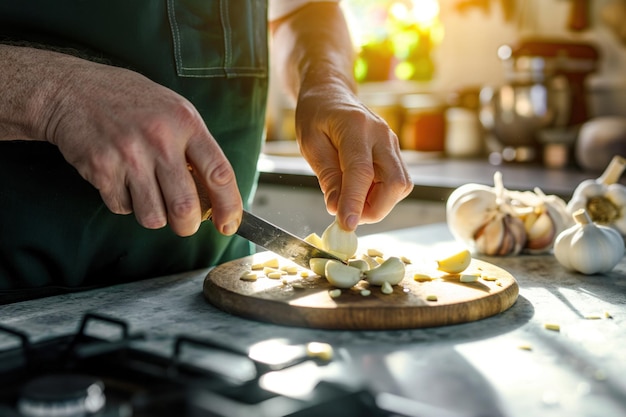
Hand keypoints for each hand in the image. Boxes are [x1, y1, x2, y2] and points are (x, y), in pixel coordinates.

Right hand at [43, 57, 241, 236]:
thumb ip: (195, 146)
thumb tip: (214, 194)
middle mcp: (160, 139)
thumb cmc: (130, 101)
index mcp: (185, 122)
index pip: (219, 173)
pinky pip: (123, 208)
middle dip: (188, 225)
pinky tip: (122, 181)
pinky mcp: (102, 169)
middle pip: (185, 207)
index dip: (229, 206)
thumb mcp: (173, 109)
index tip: (229, 224)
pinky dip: (125, 204)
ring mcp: (129, 155)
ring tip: (149, 194)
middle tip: (185, 223)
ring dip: (155, 216)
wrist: (72, 90)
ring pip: (153, 217)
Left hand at [295, 82, 412, 231]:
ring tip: (351, 202)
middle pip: (395, 182)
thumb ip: (326, 176)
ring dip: (378, 204)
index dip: (355, 202)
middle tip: (348, 216)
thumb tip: (337, 209)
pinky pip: (396, 182)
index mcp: (356, 127)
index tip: (346, 224)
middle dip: (374, 209)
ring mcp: (392, 143)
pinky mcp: (394, 153)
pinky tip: (360, 192)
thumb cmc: (316, 115)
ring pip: (401, 186)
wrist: (332, 93)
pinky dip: (380, 196)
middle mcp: (382, 135)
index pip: (361, 171)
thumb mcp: (310, 144)